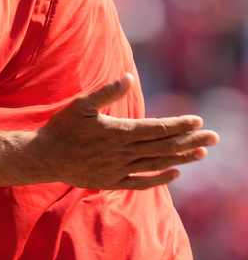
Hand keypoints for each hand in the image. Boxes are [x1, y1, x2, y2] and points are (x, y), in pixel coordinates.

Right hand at [34, 73, 218, 189]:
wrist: (45, 156)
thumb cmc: (62, 127)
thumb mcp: (81, 104)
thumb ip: (107, 92)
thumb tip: (129, 78)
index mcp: (119, 132)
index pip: (157, 128)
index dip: (179, 125)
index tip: (198, 121)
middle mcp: (124, 152)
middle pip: (164, 146)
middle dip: (190, 140)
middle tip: (214, 137)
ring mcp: (120, 168)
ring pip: (157, 162)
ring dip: (181, 157)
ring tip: (202, 153)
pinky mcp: (113, 181)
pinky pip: (142, 181)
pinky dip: (160, 178)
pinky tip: (175, 174)